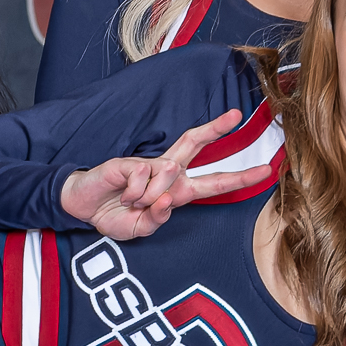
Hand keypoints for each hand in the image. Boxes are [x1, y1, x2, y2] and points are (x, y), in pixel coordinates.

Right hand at [59, 110, 270, 239]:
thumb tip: (167, 199)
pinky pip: (143, 177)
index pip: (212, 182)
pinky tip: (121, 194)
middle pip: (193, 144)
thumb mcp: (140, 229)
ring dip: (150, 197)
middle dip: (215, 129)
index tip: (265, 171)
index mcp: (174, 192)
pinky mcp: (128, 162)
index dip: (238, 178)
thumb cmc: (112, 215)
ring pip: (169, 173)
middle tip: (235, 115)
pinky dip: (133, 193)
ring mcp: (148, 166)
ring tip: (131, 204)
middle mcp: (166, 173)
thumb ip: (158, 219)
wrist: (80, 208)